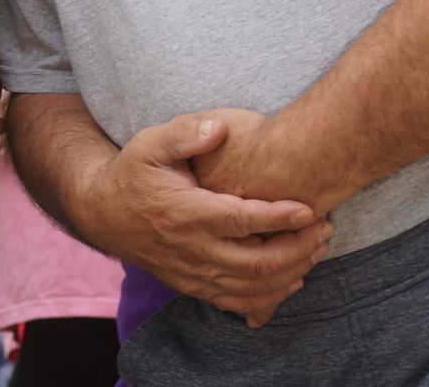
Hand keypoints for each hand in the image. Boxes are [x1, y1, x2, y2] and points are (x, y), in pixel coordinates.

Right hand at [76, 112, 332, 327]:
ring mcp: (193, 272)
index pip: (240, 220)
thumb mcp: (149, 143)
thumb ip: (185, 133)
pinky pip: (237, 302)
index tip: (308, 208)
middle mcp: (191, 248)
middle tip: (326, 229)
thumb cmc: (132, 173)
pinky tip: (292, 278)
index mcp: (185, 212)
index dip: (277, 217)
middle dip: (297, 248)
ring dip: (290, 272)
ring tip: (317, 249)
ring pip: (251, 287)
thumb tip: (219, 127)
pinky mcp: (193, 286)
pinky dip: (270, 296)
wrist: (102, 214)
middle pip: (255, 262)